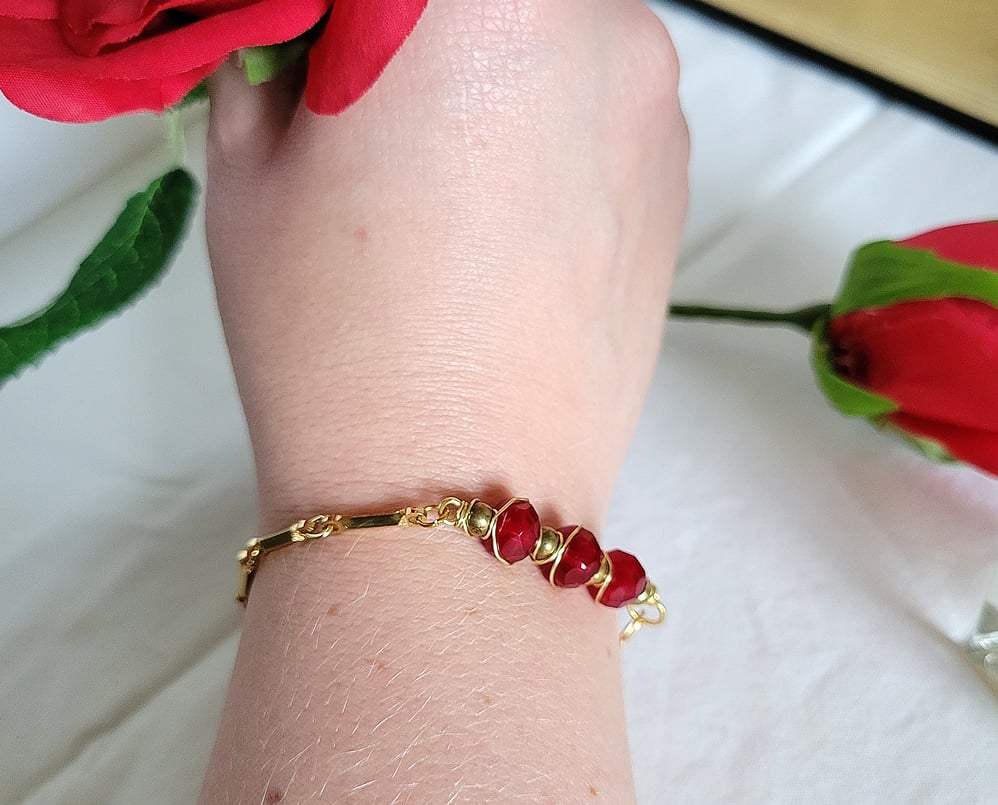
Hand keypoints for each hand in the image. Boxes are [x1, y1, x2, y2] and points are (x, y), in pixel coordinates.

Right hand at [206, 0, 687, 528]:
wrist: (451, 498)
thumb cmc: (335, 333)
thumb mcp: (255, 162)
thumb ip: (286, 51)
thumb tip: (316, 35)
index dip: (365, 23)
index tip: (339, 58)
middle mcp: (604, 27)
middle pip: (503, 0)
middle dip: (434, 33)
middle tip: (378, 112)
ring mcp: (658, 113)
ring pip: (560, 40)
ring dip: (498, 75)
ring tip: (441, 184)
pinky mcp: (679, 193)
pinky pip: (605, 115)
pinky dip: (553, 133)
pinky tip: (503, 226)